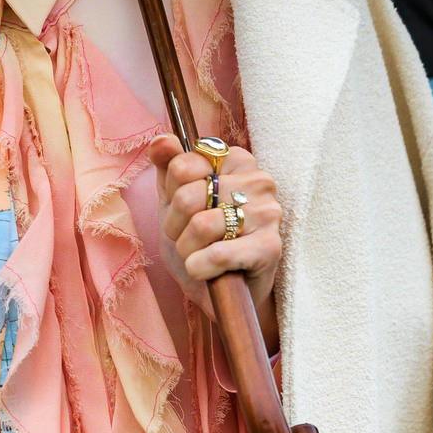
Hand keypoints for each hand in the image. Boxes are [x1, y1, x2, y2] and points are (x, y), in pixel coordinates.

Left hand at [149, 136, 283, 346]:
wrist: (221, 293)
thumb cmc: (200, 243)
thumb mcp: (174, 202)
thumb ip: (168, 167)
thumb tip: (161, 139)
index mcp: (237, 160)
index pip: (183, 165)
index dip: (172, 196)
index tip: (185, 212)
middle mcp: (259, 180)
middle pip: (188, 195)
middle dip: (176, 227)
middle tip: (190, 240)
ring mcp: (269, 212)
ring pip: (201, 224)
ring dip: (187, 250)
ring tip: (200, 256)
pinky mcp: (271, 247)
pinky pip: (219, 253)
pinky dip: (200, 267)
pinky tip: (205, 271)